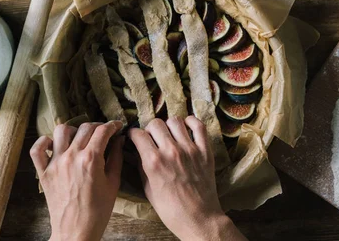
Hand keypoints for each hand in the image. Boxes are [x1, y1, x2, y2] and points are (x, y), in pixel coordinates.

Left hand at [30, 121, 124, 240]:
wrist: (76, 231)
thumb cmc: (98, 210)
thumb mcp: (113, 183)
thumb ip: (117, 157)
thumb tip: (120, 140)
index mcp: (91, 159)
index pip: (103, 131)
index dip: (113, 125)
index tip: (117, 126)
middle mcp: (72, 157)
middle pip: (85, 128)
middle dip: (98, 127)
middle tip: (103, 133)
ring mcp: (55, 163)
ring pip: (61, 131)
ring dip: (74, 130)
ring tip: (80, 138)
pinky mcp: (43, 172)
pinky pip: (38, 149)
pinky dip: (45, 142)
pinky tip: (55, 145)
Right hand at [129, 116, 246, 240]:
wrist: (198, 217)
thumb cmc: (170, 208)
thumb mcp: (148, 189)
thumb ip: (141, 167)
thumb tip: (134, 152)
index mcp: (153, 162)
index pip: (138, 134)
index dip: (133, 134)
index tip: (134, 137)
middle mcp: (171, 151)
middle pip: (155, 123)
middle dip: (149, 129)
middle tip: (152, 137)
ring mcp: (189, 149)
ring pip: (175, 121)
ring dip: (168, 126)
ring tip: (169, 134)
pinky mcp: (205, 150)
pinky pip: (198, 126)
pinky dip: (191, 122)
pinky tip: (186, 127)